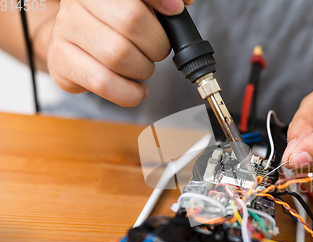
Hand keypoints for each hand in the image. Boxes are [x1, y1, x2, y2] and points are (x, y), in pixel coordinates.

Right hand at [47, 0, 193, 106]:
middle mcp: (78, 2)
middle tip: (156, 50)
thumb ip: (159, 3)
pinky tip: (136, 89)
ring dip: (143, 69)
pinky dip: (130, 93)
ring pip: (118, 55)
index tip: (175, 11)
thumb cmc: (111, 24)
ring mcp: (66, 30)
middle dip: (156, 44)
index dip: (158, 1)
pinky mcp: (62, 62)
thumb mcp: (137, 7)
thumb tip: (182, 2)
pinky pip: (104, 83)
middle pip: (131, 22)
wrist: (71, 42)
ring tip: (141, 68)